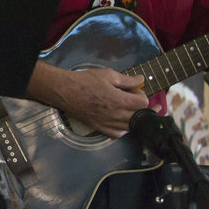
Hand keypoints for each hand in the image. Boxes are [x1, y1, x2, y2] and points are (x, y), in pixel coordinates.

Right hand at [29, 61, 146, 138]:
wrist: (65, 91)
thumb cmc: (85, 81)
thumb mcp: (107, 75)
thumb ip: (127, 79)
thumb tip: (141, 80)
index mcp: (120, 100)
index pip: (143, 103)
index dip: (141, 95)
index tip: (134, 90)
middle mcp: (117, 115)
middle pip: (140, 116)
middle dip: (141, 107)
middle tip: (134, 99)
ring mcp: (109, 124)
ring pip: (131, 126)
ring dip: (133, 118)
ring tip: (126, 109)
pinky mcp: (101, 129)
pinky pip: (119, 134)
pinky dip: (122, 128)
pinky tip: (118, 120)